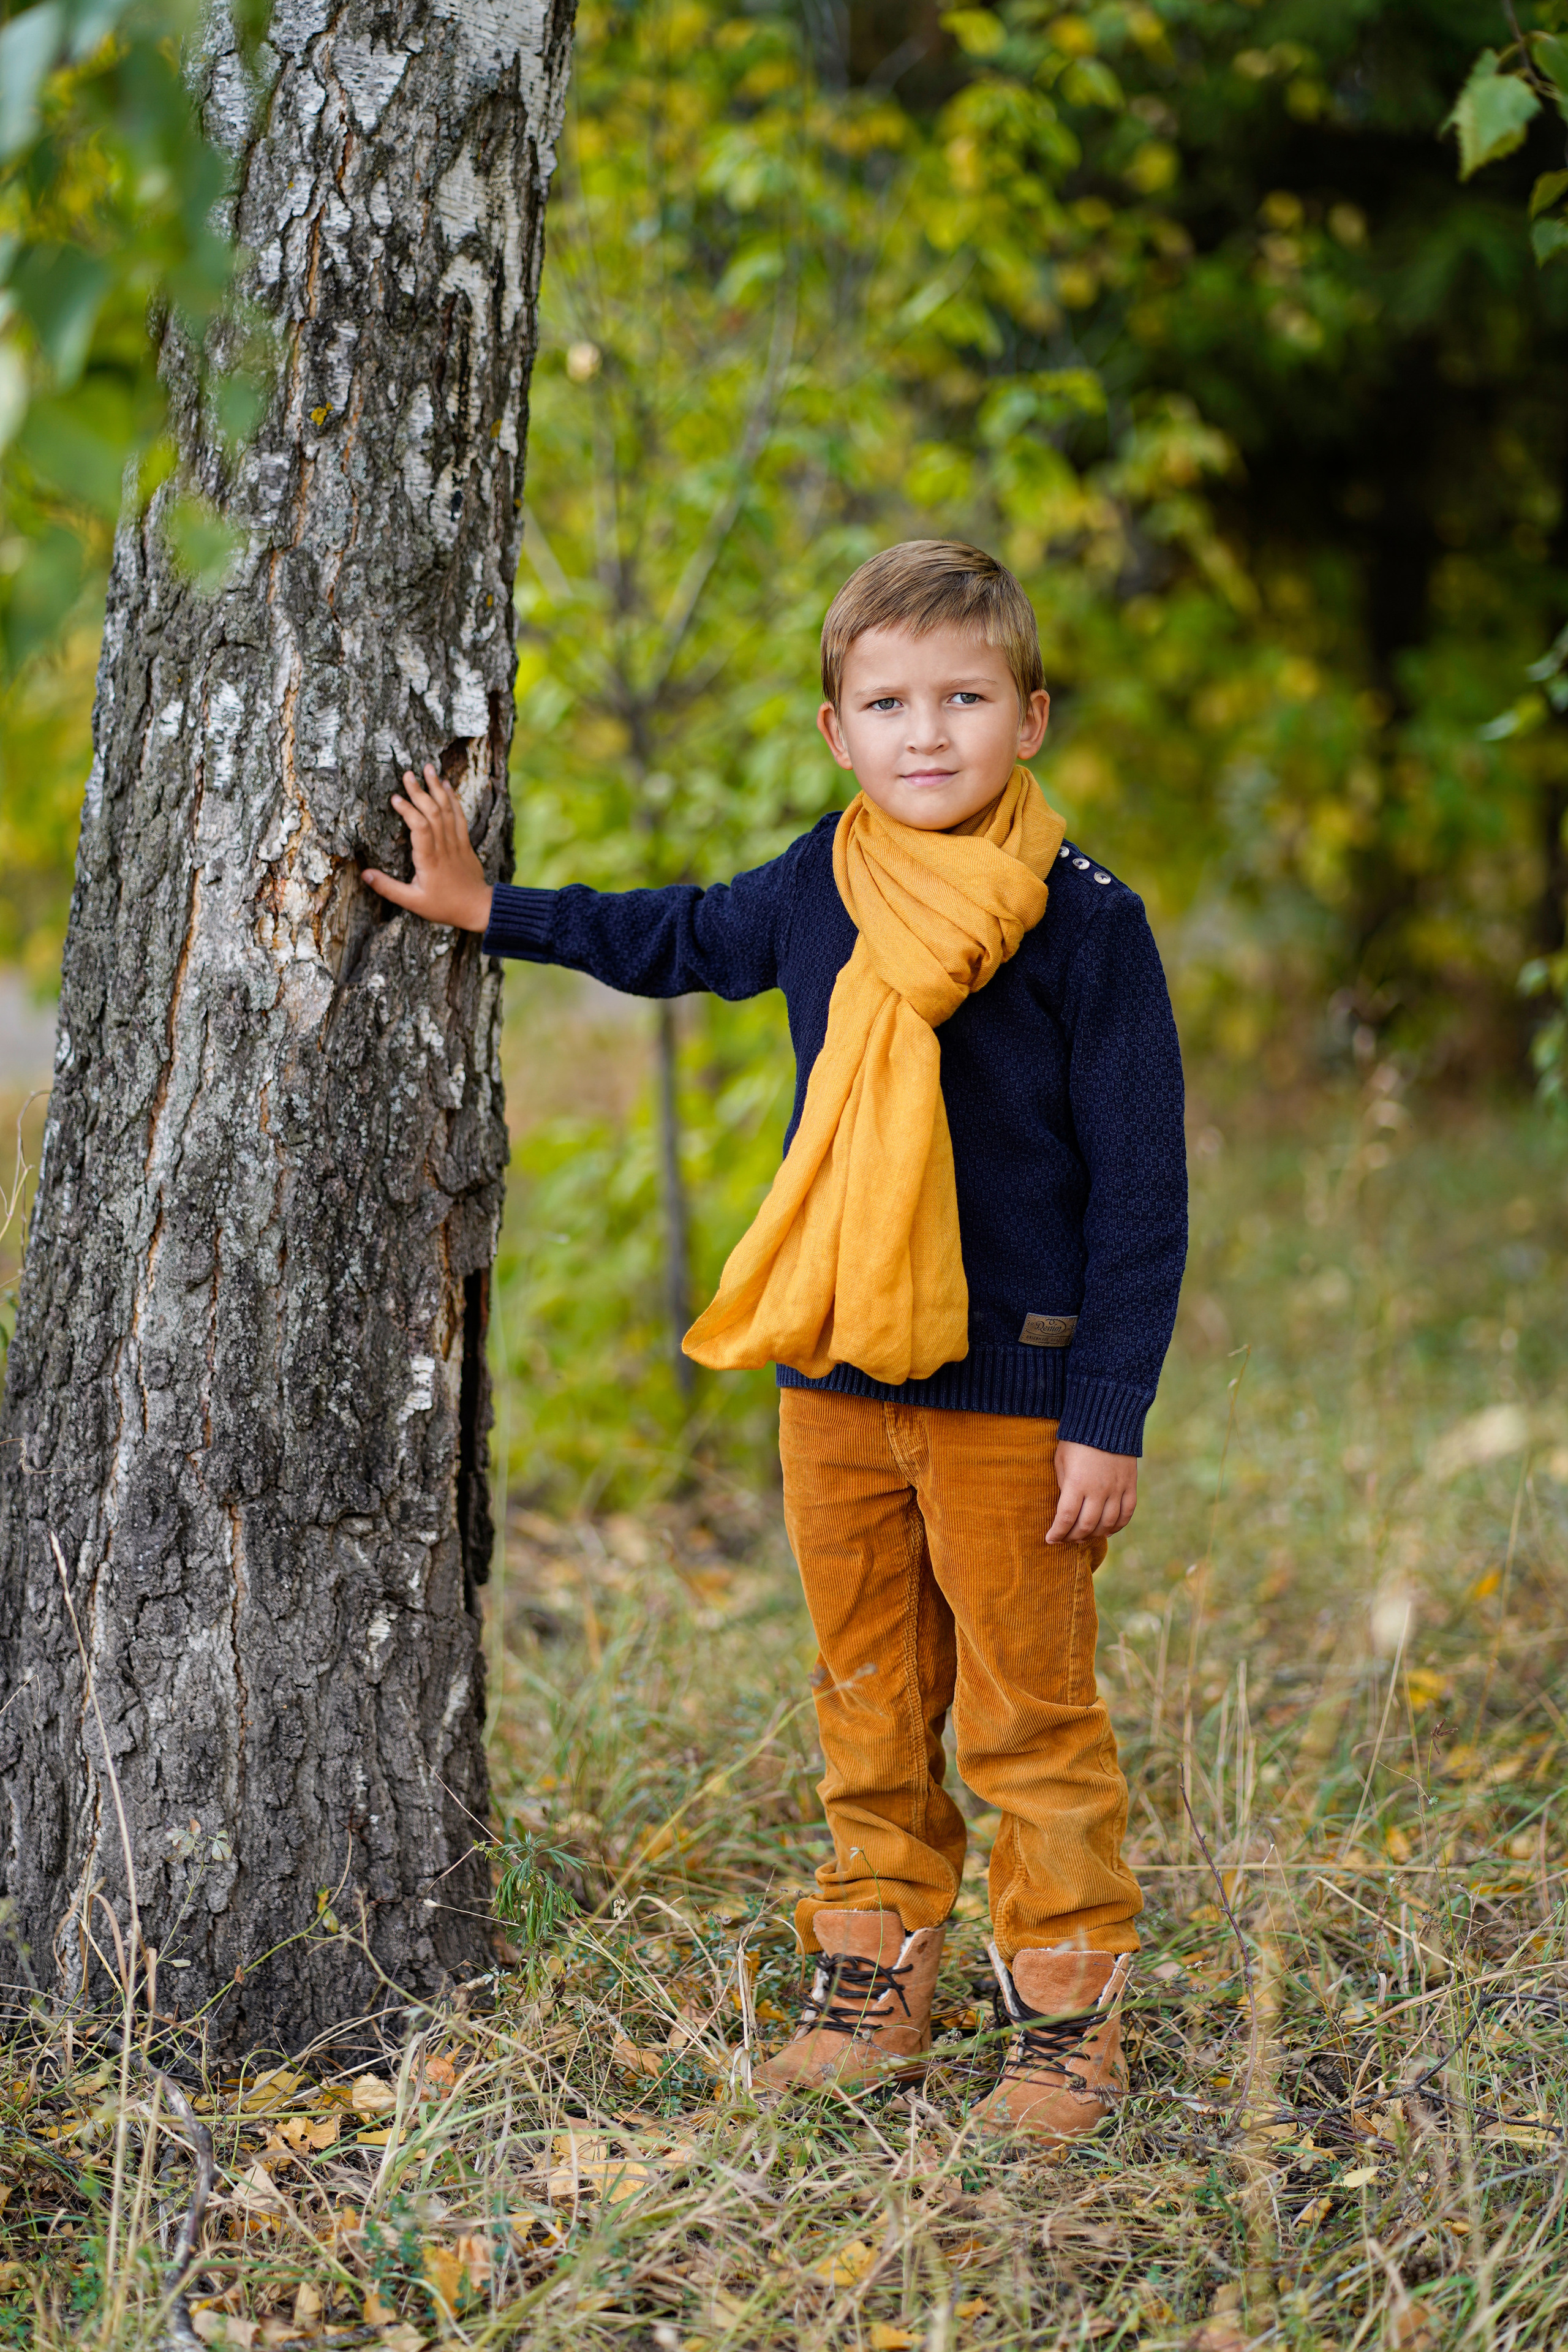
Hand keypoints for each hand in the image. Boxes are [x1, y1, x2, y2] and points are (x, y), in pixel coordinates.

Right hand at [361, 763, 493, 932]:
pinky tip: (446, 784)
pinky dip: (453, 798)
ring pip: (447, 810)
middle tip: (408, 774)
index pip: (420, 828)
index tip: (395, 798)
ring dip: (437, 788)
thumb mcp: (413, 903)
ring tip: (428, 768)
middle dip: (420, 791)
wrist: (478, 908)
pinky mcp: (465, 842)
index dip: (408, 811)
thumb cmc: (444, 906)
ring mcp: (457, 843)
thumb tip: (364, 874)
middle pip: (433, 813)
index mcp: (429, 860)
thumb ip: (388, 888)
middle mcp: (444, 847)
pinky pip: (460, 816)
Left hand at [1047, 1440, 1137, 1544]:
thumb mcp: (1061, 1461)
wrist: (1106, 1419)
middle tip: (1065, 1539)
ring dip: (1093, 1535)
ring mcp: (1117, 1488)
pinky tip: (1107, 1530)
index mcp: (1077, 1483)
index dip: (1057, 1532)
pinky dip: (1117, 1526)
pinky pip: (1126, 1513)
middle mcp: (1099, 1489)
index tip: (1050, 1539)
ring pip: (1107, 1524)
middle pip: (1086, 1525)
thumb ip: (1064, 1487)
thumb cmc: (1076, 1440)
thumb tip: (1066, 1511)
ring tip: (1083, 1536)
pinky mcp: (1130, 1485)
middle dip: (1072, 1537)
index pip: (1066, 1518)